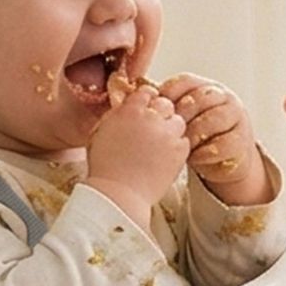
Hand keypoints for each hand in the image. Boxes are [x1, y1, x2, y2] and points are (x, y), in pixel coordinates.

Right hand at [83, 76, 192, 214]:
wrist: (119, 193)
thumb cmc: (104, 166)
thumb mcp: (100, 132)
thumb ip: (116, 115)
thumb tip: (125, 107)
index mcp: (130, 110)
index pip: (146, 92)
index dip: (146, 101)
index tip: (146, 109)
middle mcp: (151, 118)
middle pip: (165, 104)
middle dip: (160, 113)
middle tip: (153, 128)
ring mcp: (167, 134)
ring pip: (177, 121)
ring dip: (170, 129)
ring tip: (160, 144)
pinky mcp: (179, 151)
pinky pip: (184, 141)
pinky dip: (177, 146)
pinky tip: (166, 156)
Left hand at [157, 72, 273, 205]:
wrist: (223, 158)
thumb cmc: (196, 135)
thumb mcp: (180, 118)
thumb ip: (164, 107)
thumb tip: (134, 97)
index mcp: (205, 86)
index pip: (186, 81)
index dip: (169, 94)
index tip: (155, 108)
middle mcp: (224, 97)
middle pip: (201, 98)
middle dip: (181, 115)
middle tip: (166, 130)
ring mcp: (236, 118)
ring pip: (214, 119)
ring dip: (194, 133)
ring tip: (180, 145)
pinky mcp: (242, 141)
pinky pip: (224, 144)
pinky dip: (206, 152)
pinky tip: (194, 157)